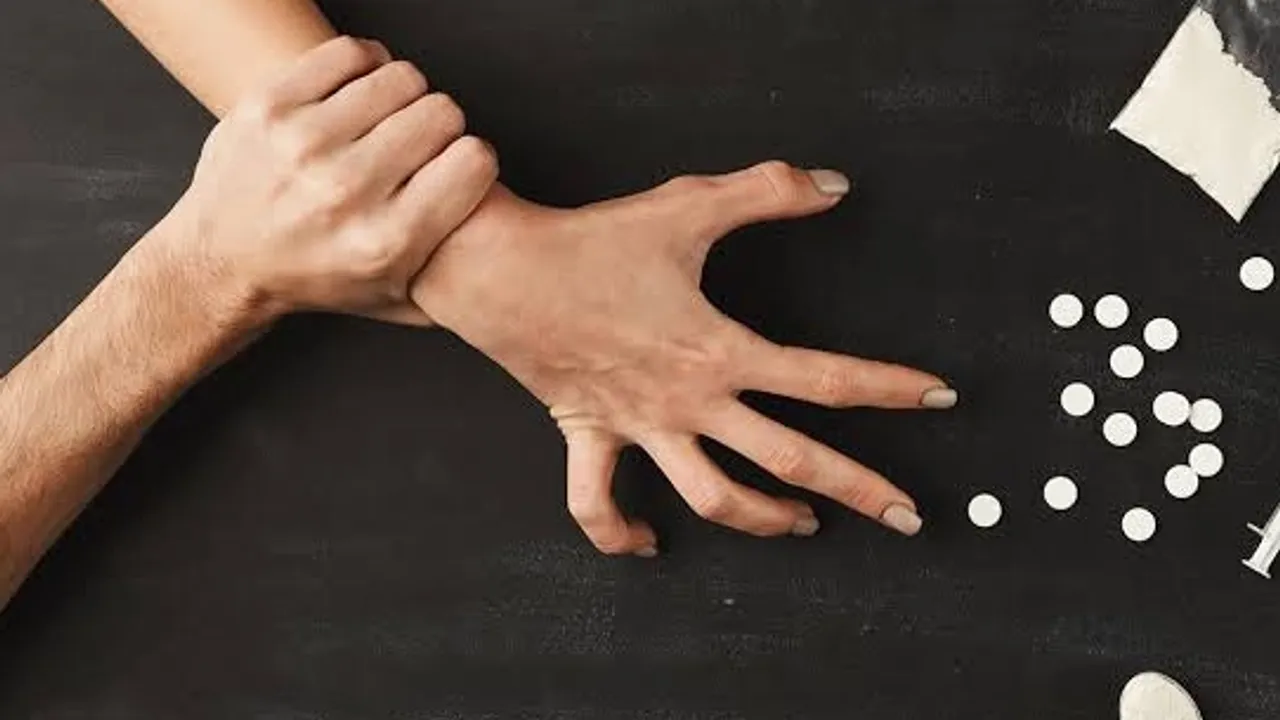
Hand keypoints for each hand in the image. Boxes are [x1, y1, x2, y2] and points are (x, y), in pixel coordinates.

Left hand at [157, 36, 497, 325]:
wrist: (222, 263)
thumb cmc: (317, 278)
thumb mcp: (399, 301)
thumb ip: (461, 285)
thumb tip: (513, 256)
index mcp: (387, 242)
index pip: (475, 161)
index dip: (473, 159)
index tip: (458, 167)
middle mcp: (345, 192)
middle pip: (442, 113)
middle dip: (441, 126)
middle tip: (418, 146)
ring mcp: (303, 144)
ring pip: (401, 78)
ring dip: (404, 96)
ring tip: (387, 121)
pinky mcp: (270, 105)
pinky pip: (351, 54)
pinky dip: (364, 68)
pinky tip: (358, 95)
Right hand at [410, 162, 955, 555]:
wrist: (503, 270)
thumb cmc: (593, 242)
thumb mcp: (686, 207)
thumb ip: (766, 192)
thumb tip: (832, 186)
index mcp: (719, 351)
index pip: (824, 379)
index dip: (889, 388)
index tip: (938, 397)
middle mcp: (688, 403)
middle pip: (788, 460)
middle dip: (858, 489)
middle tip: (907, 516)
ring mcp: (639, 429)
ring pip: (709, 499)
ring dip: (762, 521)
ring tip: (803, 526)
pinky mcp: (590, 436)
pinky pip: (597, 505)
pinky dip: (620, 535)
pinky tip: (648, 545)